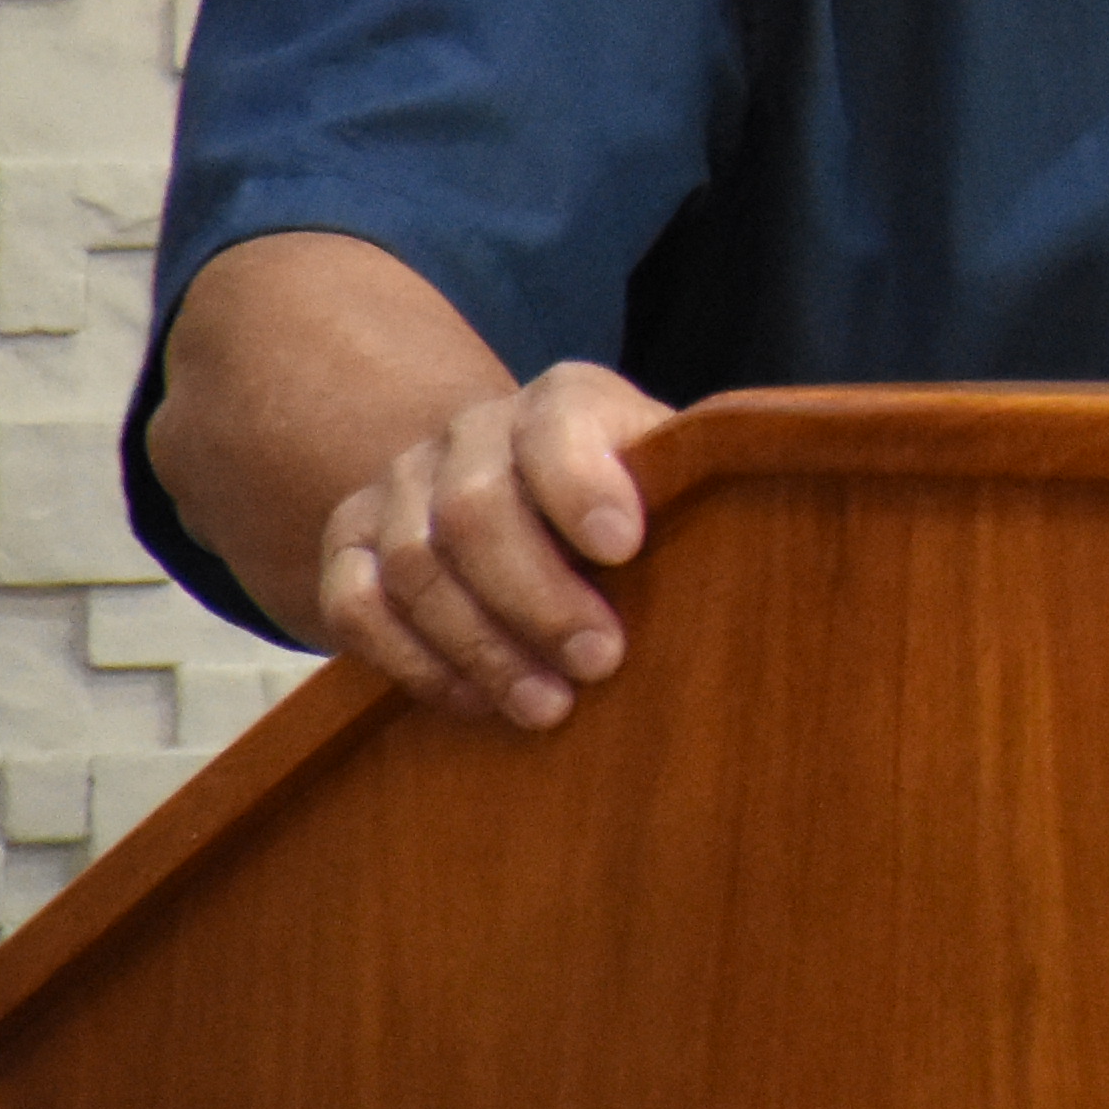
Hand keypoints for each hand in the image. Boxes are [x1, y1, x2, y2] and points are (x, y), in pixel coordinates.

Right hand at [316, 360, 676, 731]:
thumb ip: (694, 495)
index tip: (624, 548)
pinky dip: (413, 662)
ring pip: (415, 564)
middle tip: (598, 662)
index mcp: (562, 402)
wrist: (511, 487)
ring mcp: (400, 484)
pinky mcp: (347, 543)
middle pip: (476, 509)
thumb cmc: (625, 501)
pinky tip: (475, 701)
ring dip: (482, 647)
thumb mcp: (670, 480)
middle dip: (538, 597)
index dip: (584, 485)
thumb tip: (761, 548)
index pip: (558, 426)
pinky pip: (355, 605)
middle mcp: (473, 431)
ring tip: (547, 706)